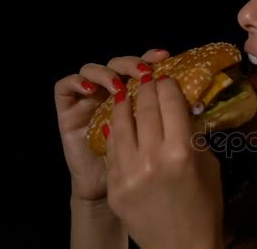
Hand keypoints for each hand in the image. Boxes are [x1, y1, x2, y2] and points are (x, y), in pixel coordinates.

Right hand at [54, 49, 168, 200]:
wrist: (108, 198)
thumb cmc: (144, 174)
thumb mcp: (163, 148)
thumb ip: (175, 124)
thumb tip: (193, 101)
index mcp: (140, 97)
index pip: (145, 68)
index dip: (153, 60)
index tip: (167, 59)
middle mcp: (114, 93)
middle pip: (121, 64)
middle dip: (136, 65)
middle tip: (147, 71)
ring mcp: (89, 100)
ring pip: (93, 69)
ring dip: (109, 72)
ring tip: (121, 86)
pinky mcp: (68, 112)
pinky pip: (64, 87)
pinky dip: (77, 82)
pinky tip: (92, 91)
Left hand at [105, 73, 223, 248]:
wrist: (182, 246)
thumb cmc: (204, 206)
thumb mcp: (208, 165)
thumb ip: (192, 136)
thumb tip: (180, 112)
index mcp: (181, 150)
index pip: (170, 101)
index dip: (168, 85)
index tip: (167, 78)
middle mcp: (152, 157)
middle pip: (145, 107)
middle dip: (147, 88)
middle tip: (148, 79)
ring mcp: (128, 172)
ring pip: (121, 123)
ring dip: (124, 104)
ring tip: (126, 94)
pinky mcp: (115, 186)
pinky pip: (113, 149)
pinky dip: (117, 132)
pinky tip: (120, 123)